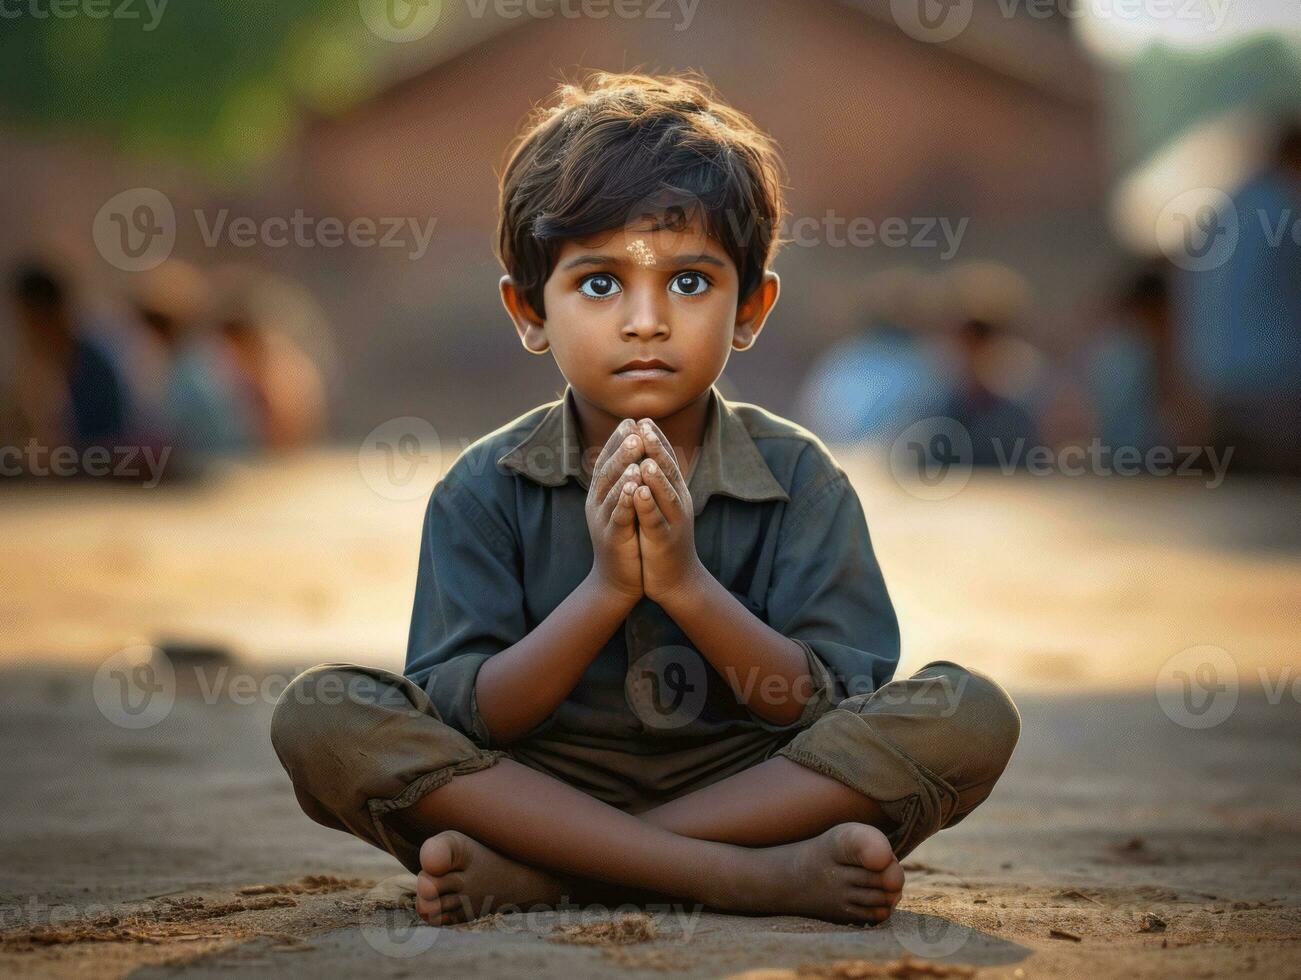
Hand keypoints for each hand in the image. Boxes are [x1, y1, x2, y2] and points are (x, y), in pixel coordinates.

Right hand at [586, 418, 645, 602]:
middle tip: (634, 429)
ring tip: (635, 451)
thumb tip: (637, 450)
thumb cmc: (627, 537)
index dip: (618, 440)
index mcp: (601, 493)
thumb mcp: (625, 504)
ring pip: (611, 490)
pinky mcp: (612, 537)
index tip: (632, 420)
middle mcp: (596, 502)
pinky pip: (617, 514)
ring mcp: (602, 519)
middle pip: (607, 470)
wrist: (619, 579)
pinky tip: (633, 486)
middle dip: (621, 448)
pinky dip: (624, 499)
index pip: (608, 460)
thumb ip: (628, 479)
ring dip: (622, 468)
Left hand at [631, 418, 702, 603]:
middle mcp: (678, 501)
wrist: (677, 580)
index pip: (666, 459)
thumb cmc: (664, 540)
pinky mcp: (664, 540)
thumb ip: (656, 482)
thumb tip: (647, 455)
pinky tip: (640, 492)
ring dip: (656, 475)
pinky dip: (648, 505)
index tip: (642, 418)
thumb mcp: (662, 506)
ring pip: (665, 494)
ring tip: (646, 459)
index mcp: (675, 492)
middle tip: (644, 426)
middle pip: (668, 470)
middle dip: (656, 448)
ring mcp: (673, 521)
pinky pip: (656, 519)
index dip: (656, 439)